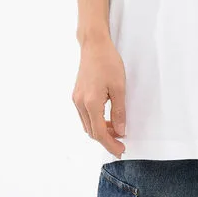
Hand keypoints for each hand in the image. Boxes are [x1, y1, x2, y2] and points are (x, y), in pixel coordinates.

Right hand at [72, 36, 126, 158]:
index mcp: (91, 103)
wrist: (94, 45)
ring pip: (87, 124)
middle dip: (106, 140)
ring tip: (116, 130)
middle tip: (121, 143)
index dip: (110, 144)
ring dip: (100, 130)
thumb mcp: (119, 87)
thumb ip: (119, 111)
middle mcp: (80, 103)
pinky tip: (107, 118)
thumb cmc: (108, 62)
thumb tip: (120, 130)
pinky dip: (95, 121)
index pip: (99, 132)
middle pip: (91, 131)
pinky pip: (85, 115)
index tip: (121, 150)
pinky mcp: (76, 94)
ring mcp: (76, 99)